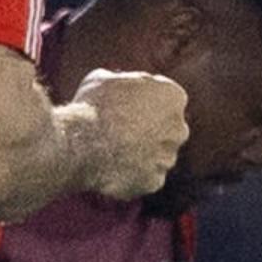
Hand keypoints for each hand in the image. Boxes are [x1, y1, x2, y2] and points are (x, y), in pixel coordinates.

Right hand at [75, 69, 190, 200]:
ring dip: (139, 153)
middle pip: (165, 129)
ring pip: (156, 156)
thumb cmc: (93, 106)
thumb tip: (120, 84)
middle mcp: (179, 128)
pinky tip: (110, 168)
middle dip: (148, 129)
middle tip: (118, 130)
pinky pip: (143, 177)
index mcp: (174, 96)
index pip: (164, 98)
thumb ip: (123, 82)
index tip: (123, 105)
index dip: (142, 102)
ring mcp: (168, 158)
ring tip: (109, 150)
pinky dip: (130, 175)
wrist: (82, 144)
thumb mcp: (102, 79)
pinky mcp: (154, 182)